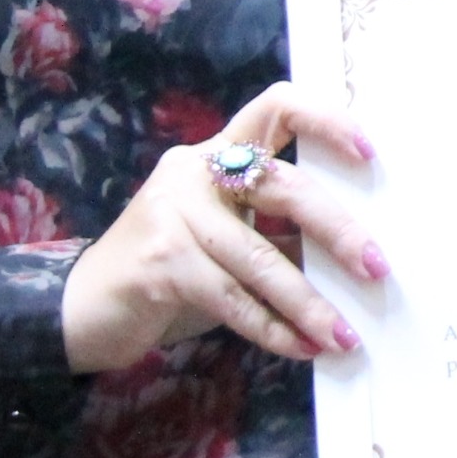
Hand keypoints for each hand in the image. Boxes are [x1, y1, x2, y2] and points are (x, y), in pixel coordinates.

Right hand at [61, 81, 384, 374]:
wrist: (79, 309)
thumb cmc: (169, 274)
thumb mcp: (226, 244)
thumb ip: (277, 236)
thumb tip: (356, 255)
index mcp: (215, 155)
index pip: (275, 108)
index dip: (325, 121)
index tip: (369, 152)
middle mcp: (193, 171)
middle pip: (283, 185)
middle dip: (337, 230)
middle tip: (377, 267)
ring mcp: (172, 214)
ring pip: (261, 257)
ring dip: (310, 303)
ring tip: (344, 335)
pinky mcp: (159, 263)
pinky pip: (232, 299)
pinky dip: (272, 329)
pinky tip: (302, 349)